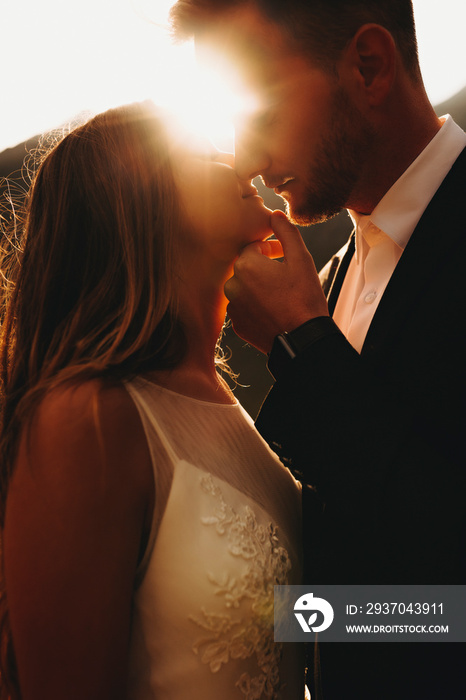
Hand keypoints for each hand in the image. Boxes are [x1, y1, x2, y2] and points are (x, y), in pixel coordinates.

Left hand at [224, 210, 328, 352]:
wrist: (302, 339)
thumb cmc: (303, 298)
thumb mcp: (300, 258)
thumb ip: (286, 232)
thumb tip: (275, 214)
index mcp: (246, 265)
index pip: (253, 248)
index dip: (271, 249)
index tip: (285, 256)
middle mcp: (233, 285)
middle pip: (248, 268)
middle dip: (265, 267)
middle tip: (286, 273)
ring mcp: (233, 307)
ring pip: (246, 288)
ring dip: (260, 286)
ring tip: (282, 293)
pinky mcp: (237, 325)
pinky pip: (245, 307)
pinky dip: (256, 305)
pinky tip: (275, 309)